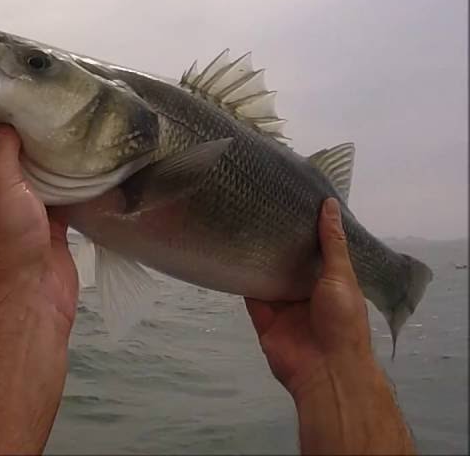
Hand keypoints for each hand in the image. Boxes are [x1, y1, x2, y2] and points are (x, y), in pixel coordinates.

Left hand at [0, 123, 77, 328]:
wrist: (29, 297)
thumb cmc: (5, 239)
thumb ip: (1, 151)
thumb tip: (5, 121)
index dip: (0, 127)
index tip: (23, 102)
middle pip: (14, 164)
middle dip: (32, 144)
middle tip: (56, 113)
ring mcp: (22, 219)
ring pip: (39, 183)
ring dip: (54, 165)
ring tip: (75, 131)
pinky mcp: (50, 232)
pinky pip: (62, 201)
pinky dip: (72, 186)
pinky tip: (89, 163)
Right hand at [246, 198, 414, 454]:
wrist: (325, 369)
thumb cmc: (342, 321)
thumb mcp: (342, 276)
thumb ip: (332, 243)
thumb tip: (330, 205)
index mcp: (332, 282)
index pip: (319, 251)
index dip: (308, 229)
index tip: (293, 201)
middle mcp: (307, 291)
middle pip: (290, 262)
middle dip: (279, 241)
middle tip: (261, 206)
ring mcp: (284, 305)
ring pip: (268, 275)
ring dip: (258, 256)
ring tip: (242, 223)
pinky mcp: (263, 316)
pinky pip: (249, 293)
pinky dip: (240, 277)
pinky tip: (229, 254)